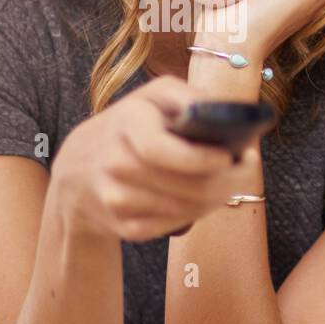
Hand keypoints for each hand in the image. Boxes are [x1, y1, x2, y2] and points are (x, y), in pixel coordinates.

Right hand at [51, 75, 257, 243]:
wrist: (78, 170)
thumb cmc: (129, 126)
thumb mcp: (154, 96)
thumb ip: (191, 98)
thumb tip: (231, 115)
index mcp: (126, 124)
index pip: (162, 149)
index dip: (202, 158)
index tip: (231, 156)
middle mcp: (116, 164)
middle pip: (188, 187)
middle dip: (228, 181)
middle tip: (246, 169)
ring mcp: (117, 200)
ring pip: (187, 208)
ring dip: (216, 198)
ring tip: (228, 181)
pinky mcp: (124, 227)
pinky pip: (174, 225)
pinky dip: (195, 213)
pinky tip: (200, 198)